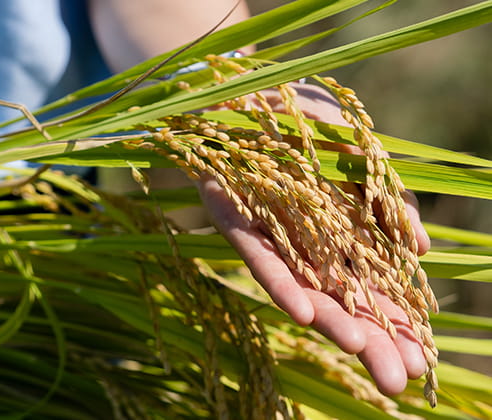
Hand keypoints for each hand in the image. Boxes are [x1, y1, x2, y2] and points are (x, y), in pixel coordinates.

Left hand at [198, 83, 430, 395]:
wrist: (252, 90)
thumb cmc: (310, 119)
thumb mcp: (362, 154)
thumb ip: (390, 201)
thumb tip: (421, 248)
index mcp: (340, 232)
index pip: (373, 288)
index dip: (396, 321)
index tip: (421, 356)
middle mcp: (307, 243)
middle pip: (340, 300)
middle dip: (369, 338)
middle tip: (397, 381)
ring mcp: (273, 235)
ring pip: (302, 287)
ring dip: (329, 320)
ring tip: (357, 350)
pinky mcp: (237, 221)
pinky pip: (259, 258)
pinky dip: (282, 282)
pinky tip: (303, 311)